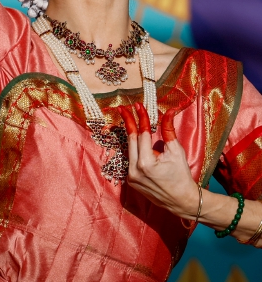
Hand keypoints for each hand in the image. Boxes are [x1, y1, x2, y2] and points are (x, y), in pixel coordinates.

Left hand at [118, 103, 198, 217]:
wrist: (181, 201)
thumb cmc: (181, 175)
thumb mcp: (176, 151)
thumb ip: (168, 130)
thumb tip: (169, 111)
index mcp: (145, 163)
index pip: (142, 135)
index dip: (140, 118)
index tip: (137, 105)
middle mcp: (134, 171)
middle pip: (130, 140)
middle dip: (128, 122)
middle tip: (123, 108)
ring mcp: (131, 177)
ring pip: (129, 150)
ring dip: (131, 135)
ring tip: (129, 119)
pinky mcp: (131, 181)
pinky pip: (130, 160)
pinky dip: (134, 149)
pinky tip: (136, 140)